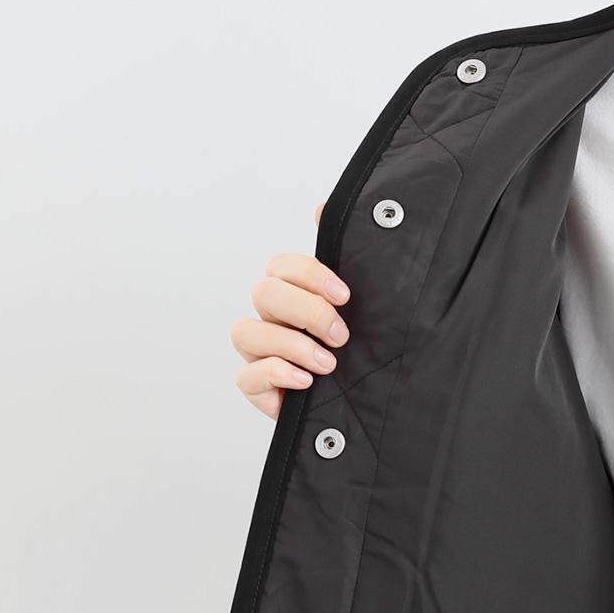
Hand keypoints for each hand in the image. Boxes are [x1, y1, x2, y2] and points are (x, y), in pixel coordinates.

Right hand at [230, 200, 350, 417]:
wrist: (367, 404)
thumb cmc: (361, 353)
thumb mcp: (367, 309)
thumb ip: (348, 261)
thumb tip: (323, 208)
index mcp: (293, 293)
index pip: (282, 266)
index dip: (310, 276)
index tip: (346, 296)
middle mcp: (270, 318)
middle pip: (264, 293)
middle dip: (306, 312)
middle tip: (341, 335)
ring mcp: (259, 352)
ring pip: (246, 332)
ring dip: (290, 345)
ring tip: (328, 364)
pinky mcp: (257, 387)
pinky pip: (246, 376)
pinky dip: (276, 374)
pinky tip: (306, 382)